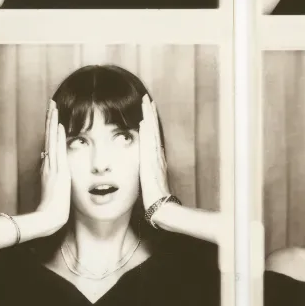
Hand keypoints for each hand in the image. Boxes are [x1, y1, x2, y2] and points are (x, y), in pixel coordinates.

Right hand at [35, 101, 70, 235]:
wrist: (49, 218)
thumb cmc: (54, 207)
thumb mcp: (54, 186)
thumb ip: (50, 172)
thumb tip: (46, 158)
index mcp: (50, 167)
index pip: (50, 143)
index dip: (51, 128)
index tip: (54, 114)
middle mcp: (49, 164)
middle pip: (49, 136)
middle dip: (50, 119)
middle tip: (52, 102)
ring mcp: (52, 167)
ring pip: (52, 140)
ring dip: (53, 123)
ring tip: (54, 107)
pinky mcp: (58, 172)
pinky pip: (57, 151)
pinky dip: (58, 138)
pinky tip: (59, 126)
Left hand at [137, 94, 171, 219]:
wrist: (160, 206)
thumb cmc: (154, 199)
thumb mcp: (149, 183)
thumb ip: (147, 175)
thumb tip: (145, 171)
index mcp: (155, 160)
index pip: (152, 137)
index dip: (149, 123)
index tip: (146, 111)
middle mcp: (156, 155)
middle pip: (153, 130)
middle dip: (149, 114)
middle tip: (147, 98)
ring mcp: (154, 157)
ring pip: (151, 132)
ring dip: (149, 116)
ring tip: (146, 102)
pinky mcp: (150, 161)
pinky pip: (149, 141)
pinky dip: (148, 129)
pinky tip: (143, 120)